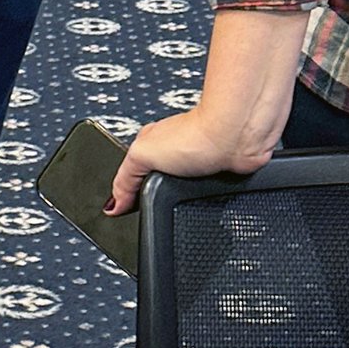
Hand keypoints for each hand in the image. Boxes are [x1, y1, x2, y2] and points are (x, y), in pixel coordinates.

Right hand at [106, 103, 281, 215]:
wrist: (235, 138)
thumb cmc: (195, 135)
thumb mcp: (141, 156)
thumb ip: (124, 180)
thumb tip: (113, 204)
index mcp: (152, 145)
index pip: (134, 176)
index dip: (129, 195)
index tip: (126, 211)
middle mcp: (176, 153)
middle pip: (159, 187)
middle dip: (159, 200)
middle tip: (159, 205)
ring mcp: (199, 165)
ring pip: (184, 193)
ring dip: (185, 200)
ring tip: (184, 200)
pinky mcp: (220, 175)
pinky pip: (207, 195)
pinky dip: (206, 199)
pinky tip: (204, 198)